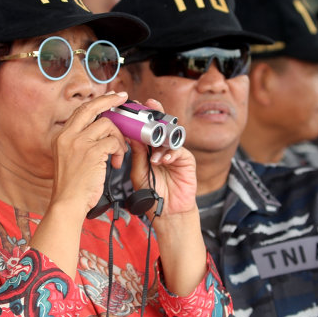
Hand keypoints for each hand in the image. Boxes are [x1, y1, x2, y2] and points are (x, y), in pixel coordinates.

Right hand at [50, 91, 128, 217]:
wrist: (67, 204)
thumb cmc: (73, 186)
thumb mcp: (69, 158)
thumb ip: (80, 143)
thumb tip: (101, 129)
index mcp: (61, 136)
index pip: (80, 111)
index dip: (97, 103)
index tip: (110, 98)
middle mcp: (68, 136)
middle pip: (91, 107)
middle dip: (110, 100)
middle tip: (123, 98)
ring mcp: (79, 143)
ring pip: (107, 125)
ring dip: (119, 138)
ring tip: (119, 154)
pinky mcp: (91, 152)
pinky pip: (113, 142)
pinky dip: (119, 151)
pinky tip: (116, 163)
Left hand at [127, 98, 197, 217]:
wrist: (167, 211)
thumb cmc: (151, 193)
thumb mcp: (138, 172)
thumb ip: (137, 155)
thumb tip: (132, 136)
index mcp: (147, 149)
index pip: (144, 129)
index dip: (140, 117)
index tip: (134, 106)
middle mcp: (161, 148)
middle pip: (160, 126)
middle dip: (156, 114)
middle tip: (150, 105)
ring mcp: (174, 152)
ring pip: (169, 136)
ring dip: (161, 140)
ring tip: (154, 155)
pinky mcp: (186, 159)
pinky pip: (179, 151)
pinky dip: (171, 154)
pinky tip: (164, 161)